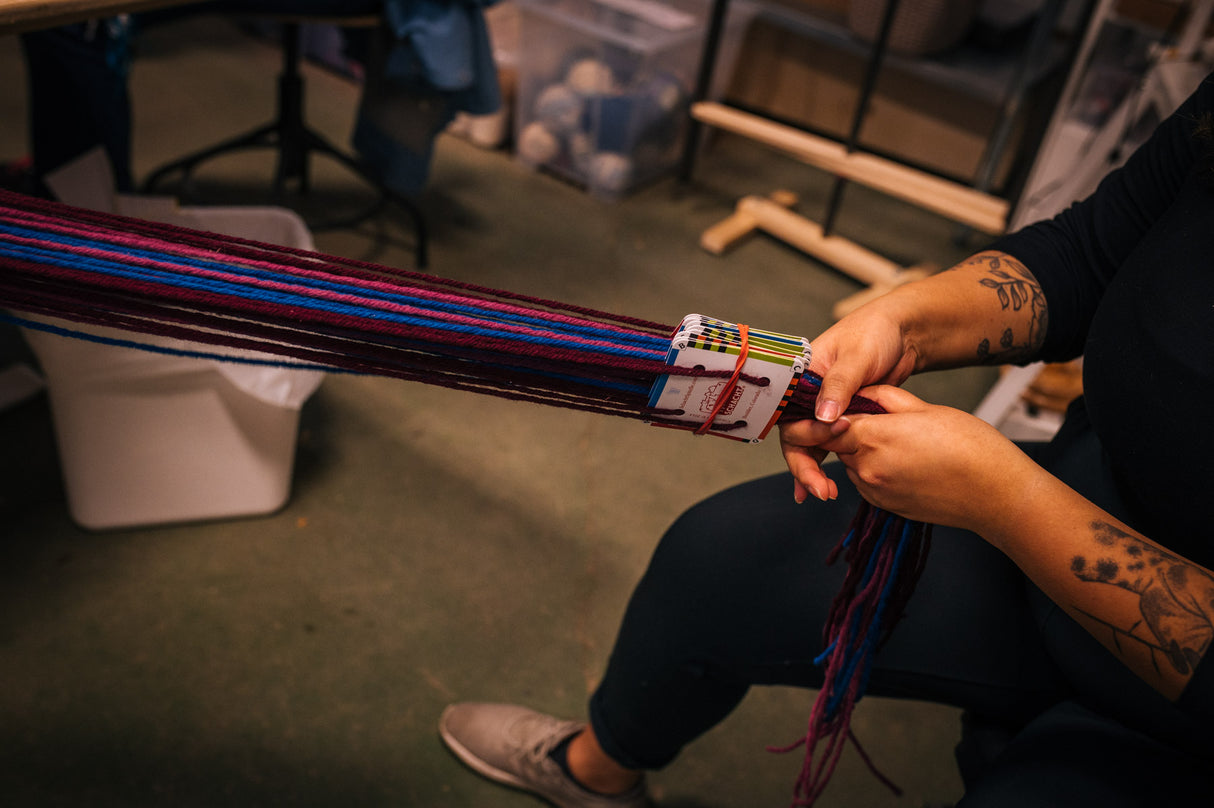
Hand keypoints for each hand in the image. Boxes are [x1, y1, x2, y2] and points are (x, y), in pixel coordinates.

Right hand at [781, 301, 918, 502]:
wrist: (905, 332)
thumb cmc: (876, 332)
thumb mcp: (857, 357)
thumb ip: (839, 386)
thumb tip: (822, 418)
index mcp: (801, 375)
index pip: (787, 413)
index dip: (799, 436)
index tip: (820, 448)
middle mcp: (807, 394)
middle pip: (795, 435)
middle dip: (804, 463)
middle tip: (820, 488)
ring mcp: (825, 406)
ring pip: (810, 443)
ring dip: (813, 469)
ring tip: (824, 493)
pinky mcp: (843, 416)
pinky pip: (829, 443)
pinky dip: (826, 463)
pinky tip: (826, 485)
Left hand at [786, 386, 1038, 531]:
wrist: (997, 493)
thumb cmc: (969, 446)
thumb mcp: (923, 408)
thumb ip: (884, 399)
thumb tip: (864, 392)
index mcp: (872, 438)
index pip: (822, 427)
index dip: (810, 419)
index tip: (797, 414)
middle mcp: (866, 468)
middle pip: (838, 444)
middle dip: (845, 431)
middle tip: (875, 417)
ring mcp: (876, 491)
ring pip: (853, 463)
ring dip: (863, 451)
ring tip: (905, 442)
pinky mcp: (887, 506)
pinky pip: (868, 482)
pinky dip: (876, 469)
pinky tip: (908, 462)